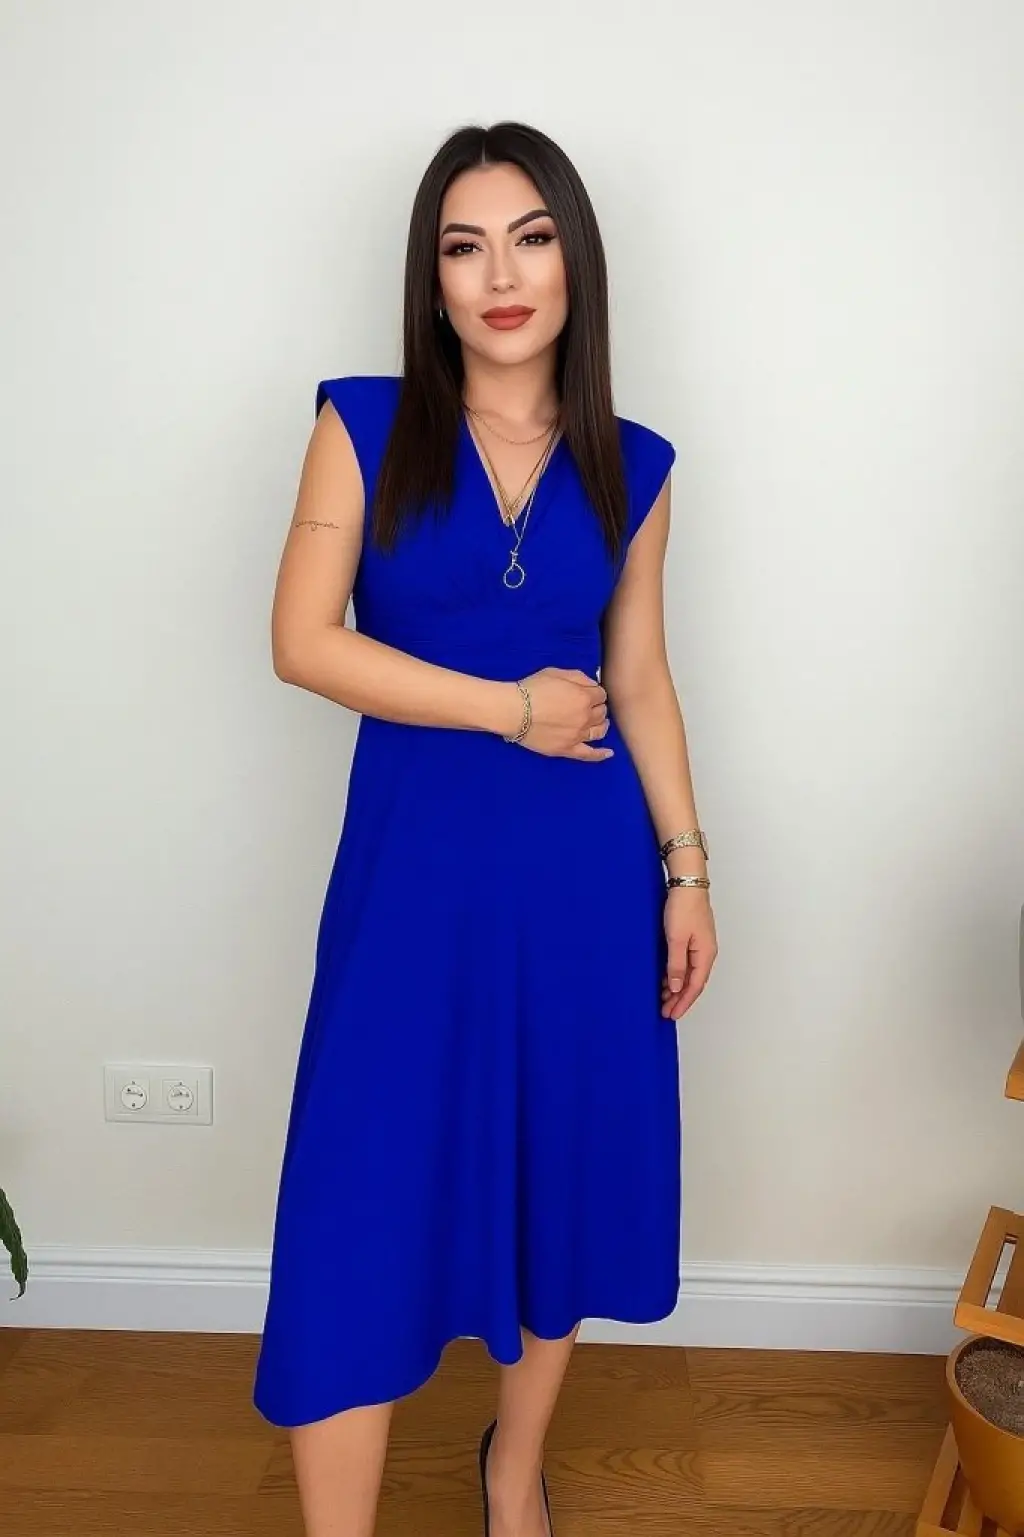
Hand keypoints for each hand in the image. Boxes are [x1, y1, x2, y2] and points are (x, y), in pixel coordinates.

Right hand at [502, 668, 613, 761]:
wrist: (513, 711)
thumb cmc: (532, 689)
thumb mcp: (556, 673)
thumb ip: (578, 677)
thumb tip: (592, 683)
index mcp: (584, 697)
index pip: (601, 694)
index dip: (595, 692)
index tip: (587, 693)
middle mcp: (585, 717)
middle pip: (601, 712)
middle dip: (597, 707)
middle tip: (587, 706)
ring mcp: (577, 735)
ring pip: (599, 731)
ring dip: (601, 725)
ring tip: (598, 723)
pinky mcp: (567, 749)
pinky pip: (589, 754)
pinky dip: (600, 754)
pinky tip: (608, 753)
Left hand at [661, 888, 717, 1018]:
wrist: (687, 883)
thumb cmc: (683, 908)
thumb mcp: (676, 940)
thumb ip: (676, 965)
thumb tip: (677, 988)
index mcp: (705, 955)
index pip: (695, 986)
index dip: (683, 1003)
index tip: (672, 1015)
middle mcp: (706, 952)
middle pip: (693, 982)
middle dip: (680, 999)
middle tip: (665, 1012)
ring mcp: (700, 945)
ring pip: (689, 973)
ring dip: (677, 987)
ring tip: (662, 999)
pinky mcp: (692, 938)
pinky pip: (686, 963)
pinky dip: (676, 974)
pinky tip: (666, 978)